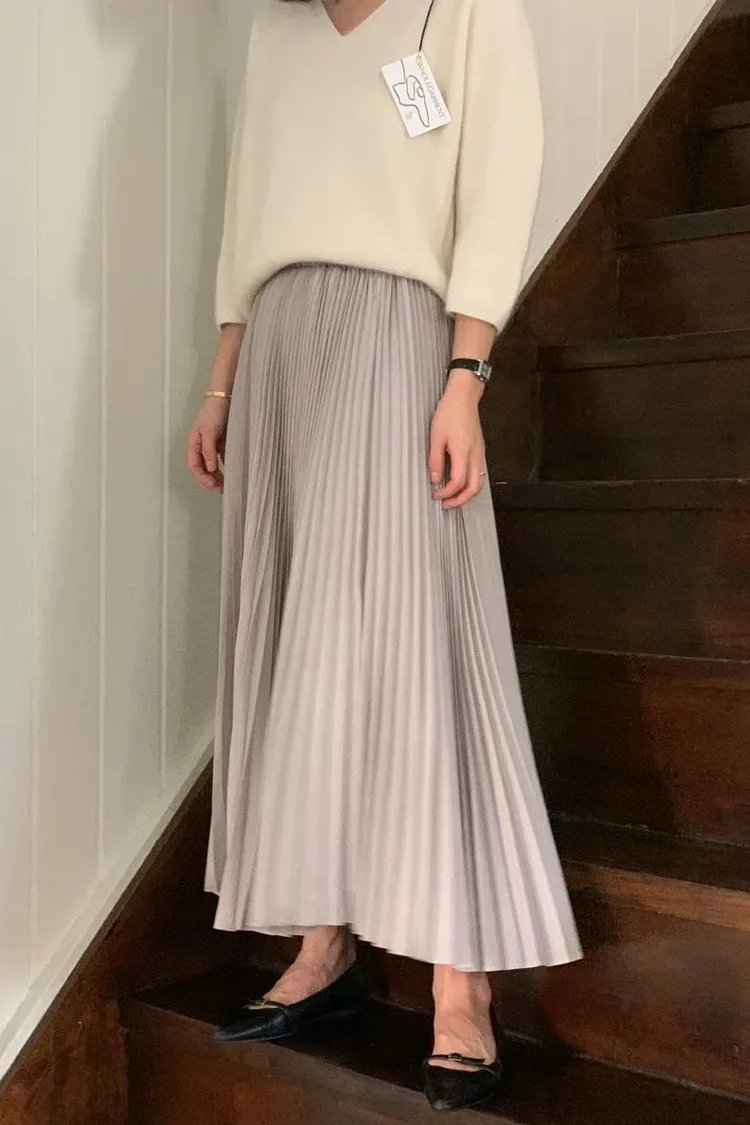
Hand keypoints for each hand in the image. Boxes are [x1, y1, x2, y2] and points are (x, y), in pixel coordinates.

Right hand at [187, 398, 229, 491]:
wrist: (224, 397)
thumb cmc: (214, 412)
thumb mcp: (210, 431)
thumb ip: (208, 450)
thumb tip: (209, 469)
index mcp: (193, 443)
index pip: (195, 466)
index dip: (203, 478)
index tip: (214, 486)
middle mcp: (200, 446)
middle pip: (202, 468)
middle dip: (210, 480)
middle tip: (222, 489)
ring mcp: (211, 444)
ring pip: (211, 465)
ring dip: (217, 476)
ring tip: (227, 485)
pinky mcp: (220, 442)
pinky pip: (220, 458)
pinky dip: (224, 466)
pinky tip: (231, 472)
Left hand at [428, 371, 485, 509]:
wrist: (464, 397)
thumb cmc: (450, 412)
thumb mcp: (435, 436)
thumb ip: (435, 460)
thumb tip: (435, 478)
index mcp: (463, 451)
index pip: (458, 482)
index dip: (447, 493)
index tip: (437, 495)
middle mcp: (475, 455)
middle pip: (474, 488)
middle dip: (460, 500)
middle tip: (447, 505)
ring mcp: (480, 453)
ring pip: (479, 483)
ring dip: (467, 494)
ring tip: (453, 498)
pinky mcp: (480, 451)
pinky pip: (479, 474)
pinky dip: (471, 484)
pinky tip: (460, 484)